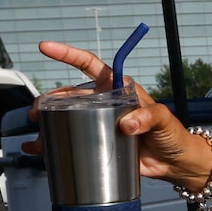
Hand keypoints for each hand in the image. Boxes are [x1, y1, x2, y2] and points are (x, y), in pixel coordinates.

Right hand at [33, 40, 211, 186]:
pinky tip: (38, 148)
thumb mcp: (163, 120)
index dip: (67, 54)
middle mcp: (104, 102)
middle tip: (39, 111)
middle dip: (49, 99)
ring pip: (65, 116)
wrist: (174, 163)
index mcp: (117, 88)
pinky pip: (70, 139)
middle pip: (69, 94)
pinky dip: (52, 144)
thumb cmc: (172, 135)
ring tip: (37, 131)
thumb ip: (148, 117)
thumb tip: (128, 124)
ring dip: (47, 122)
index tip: (46, 47)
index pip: (88, 64)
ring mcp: (98, 122)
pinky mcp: (97, 142)